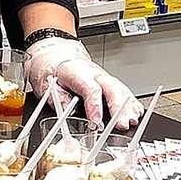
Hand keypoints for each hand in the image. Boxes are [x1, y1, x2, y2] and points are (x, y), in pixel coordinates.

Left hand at [26, 38, 142, 128]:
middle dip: (120, 108)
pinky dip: (130, 102)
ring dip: (129, 106)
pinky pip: (122, 91)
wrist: (56, 55)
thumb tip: (65, 108)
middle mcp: (94, 74)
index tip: (96, 122)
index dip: (94, 106)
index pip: (90, 89)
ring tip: (133, 121)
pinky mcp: (107, 82)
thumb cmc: (51, 69)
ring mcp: (103, 77)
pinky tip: (136, 113)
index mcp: (77, 72)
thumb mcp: (44, 82)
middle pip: (112, 89)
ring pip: (120, 90)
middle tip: (123, 124)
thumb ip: (56, 96)